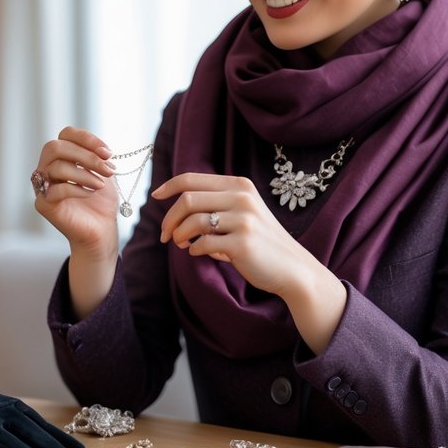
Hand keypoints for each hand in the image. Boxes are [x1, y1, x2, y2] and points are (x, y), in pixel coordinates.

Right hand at [32, 127, 119, 259]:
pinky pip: (55, 190)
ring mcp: (42, 186)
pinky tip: (90, 193)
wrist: (101, 229)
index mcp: (61, 156)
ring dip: (84, 174)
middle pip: (55, 147)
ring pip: (56, 168)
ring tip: (101, 184)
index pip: (65, 134)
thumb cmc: (100, 201)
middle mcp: (47, 168)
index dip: (87, 139)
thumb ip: (96, 156)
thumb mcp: (102, 172)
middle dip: (85, 155)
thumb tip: (99, 149)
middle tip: (107, 168)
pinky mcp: (43, 204)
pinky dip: (76, 189)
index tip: (108, 152)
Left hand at [151, 172, 345, 352]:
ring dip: (179, 235)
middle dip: (169, 218)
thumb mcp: (243, 212)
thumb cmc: (261, 242)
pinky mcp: (242, 244)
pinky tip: (198, 253)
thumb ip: (216, 204)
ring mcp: (243, 220)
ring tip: (181, 244)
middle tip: (165, 235)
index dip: (169, 186)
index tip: (155, 196)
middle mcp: (242, 198)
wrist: (293, 269)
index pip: (193, 179)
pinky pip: (203, 244)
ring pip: (193, 222)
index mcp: (240, 186)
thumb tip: (176, 206)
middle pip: (188, 200)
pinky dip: (194, 250)